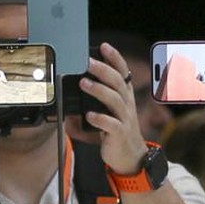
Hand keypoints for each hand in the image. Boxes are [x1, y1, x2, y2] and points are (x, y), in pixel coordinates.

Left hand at [80, 42, 146, 175]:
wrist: (130, 157)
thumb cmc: (117, 131)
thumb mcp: (110, 111)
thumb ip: (96, 99)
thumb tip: (74, 87)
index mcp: (124, 96)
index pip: (123, 73)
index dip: (115, 59)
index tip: (104, 46)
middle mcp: (126, 104)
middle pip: (118, 82)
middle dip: (103, 70)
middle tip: (88, 61)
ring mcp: (124, 119)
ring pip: (114, 100)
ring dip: (99, 90)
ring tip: (83, 83)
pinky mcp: (120, 134)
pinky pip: (112, 125)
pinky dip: (100, 119)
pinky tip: (90, 115)